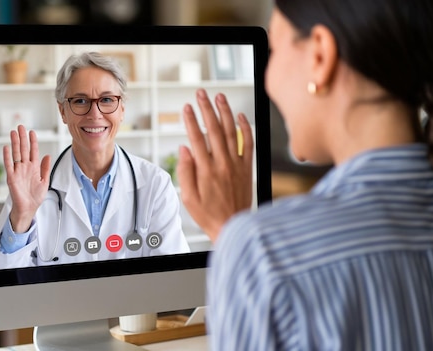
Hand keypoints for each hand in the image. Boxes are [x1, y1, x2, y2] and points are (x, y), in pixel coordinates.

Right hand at [4, 125, 51, 231]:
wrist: (29, 208)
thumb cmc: (36, 196)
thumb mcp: (45, 181)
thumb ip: (46, 168)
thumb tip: (48, 155)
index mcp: (34, 168)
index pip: (33, 151)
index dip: (33, 141)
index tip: (32, 132)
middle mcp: (25, 167)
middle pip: (24, 149)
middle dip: (23, 138)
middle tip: (21, 126)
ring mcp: (18, 171)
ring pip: (16, 154)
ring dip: (15, 143)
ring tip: (13, 132)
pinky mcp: (12, 178)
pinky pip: (9, 165)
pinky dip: (7, 157)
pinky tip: (7, 148)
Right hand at [177, 89, 253, 241]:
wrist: (234, 226)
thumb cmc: (208, 215)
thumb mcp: (188, 198)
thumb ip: (186, 172)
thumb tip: (184, 149)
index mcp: (206, 171)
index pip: (197, 138)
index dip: (191, 121)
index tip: (186, 107)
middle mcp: (223, 164)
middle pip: (214, 130)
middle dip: (206, 109)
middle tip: (200, 93)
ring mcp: (237, 165)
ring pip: (232, 132)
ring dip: (225, 112)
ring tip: (219, 97)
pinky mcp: (247, 168)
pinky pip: (248, 143)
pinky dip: (245, 128)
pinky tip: (241, 116)